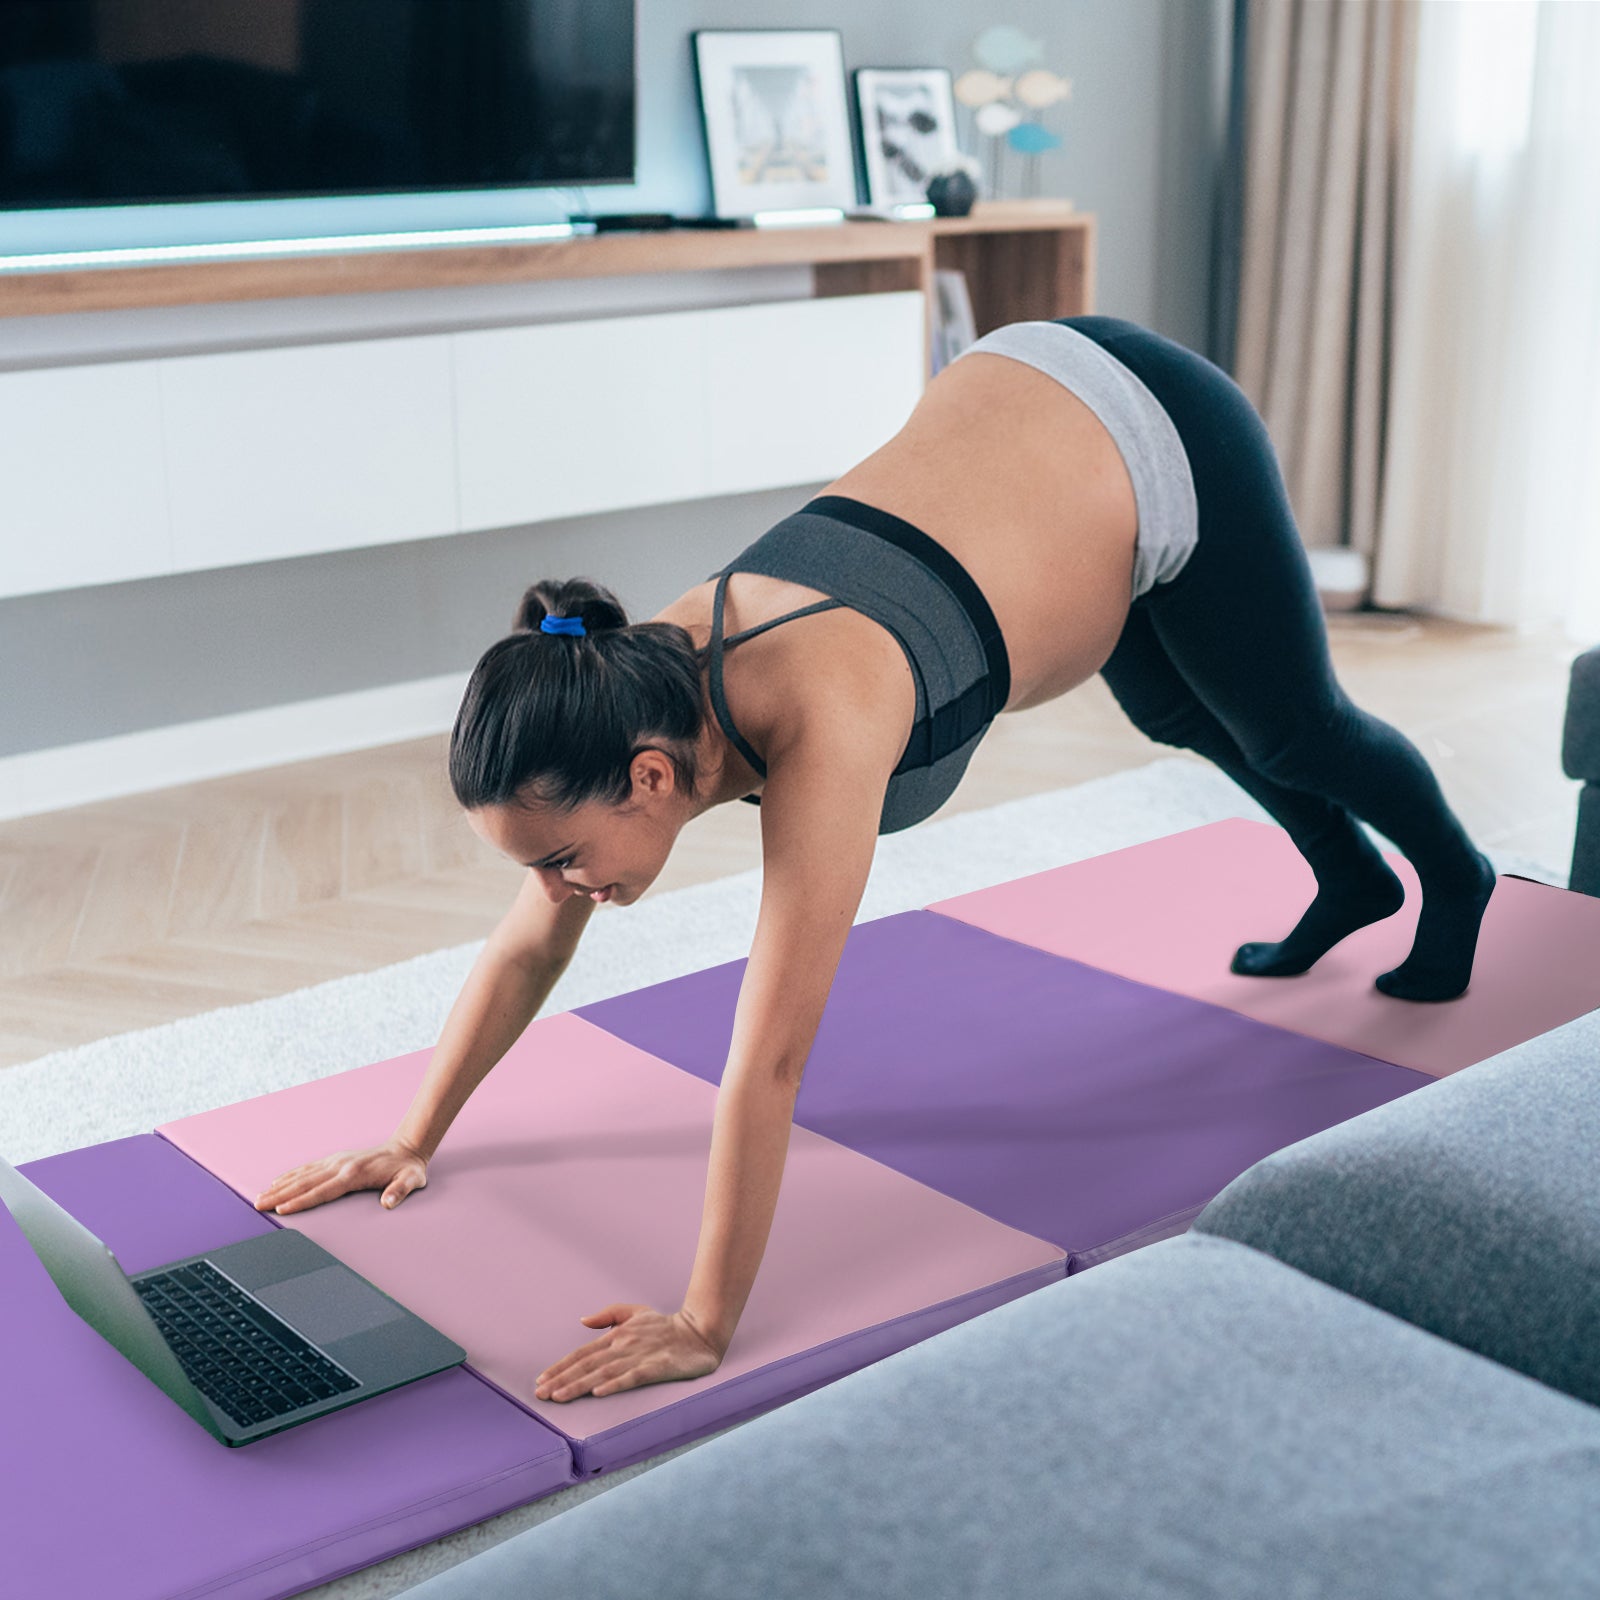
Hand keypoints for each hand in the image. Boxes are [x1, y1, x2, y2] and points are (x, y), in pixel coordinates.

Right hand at [253, 1136, 428, 1214]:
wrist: (406, 1148)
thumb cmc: (407, 1169)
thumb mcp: (411, 1180)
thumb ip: (400, 1191)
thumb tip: (388, 1202)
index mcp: (354, 1174)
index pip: (323, 1191)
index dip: (302, 1201)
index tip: (283, 1209)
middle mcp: (340, 1165)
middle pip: (305, 1183)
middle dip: (280, 1195)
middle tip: (258, 1205)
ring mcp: (336, 1161)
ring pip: (302, 1175)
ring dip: (280, 1186)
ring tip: (260, 1196)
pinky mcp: (335, 1159)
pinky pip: (308, 1168)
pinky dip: (291, 1175)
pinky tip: (277, 1182)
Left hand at [534, 1304, 724, 1401]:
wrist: (700, 1332)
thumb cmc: (665, 1325)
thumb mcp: (635, 1313)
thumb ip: (608, 1316)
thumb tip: (582, 1320)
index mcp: (617, 1335)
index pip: (582, 1353)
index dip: (561, 1367)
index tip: (541, 1381)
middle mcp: (623, 1345)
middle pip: (587, 1365)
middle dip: (562, 1380)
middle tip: (540, 1394)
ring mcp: (639, 1356)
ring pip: (603, 1373)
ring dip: (579, 1385)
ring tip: (559, 1397)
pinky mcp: (656, 1367)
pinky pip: (632, 1377)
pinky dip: (614, 1385)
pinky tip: (598, 1393)